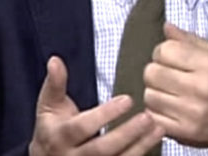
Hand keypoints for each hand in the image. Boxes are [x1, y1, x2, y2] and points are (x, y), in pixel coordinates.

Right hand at [29, 56, 164, 155]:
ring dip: (140, 145)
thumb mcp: (49, 105)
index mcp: (60, 137)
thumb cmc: (53, 126)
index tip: (127, 99)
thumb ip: (55, 83)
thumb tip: (55, 60)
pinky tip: (156, 138)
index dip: (105, 115)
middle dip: (126, 134)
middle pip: (102, 149)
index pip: (82, 127)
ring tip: (158, 127)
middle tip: (147, 117)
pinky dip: (141, 152)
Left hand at [143, 23, 207, 155]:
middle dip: (156, 69)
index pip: (165, 50)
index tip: (170, 55)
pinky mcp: (184, 133)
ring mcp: (191, 113)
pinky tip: (170, 105)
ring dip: (155, 91)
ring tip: (169, 90)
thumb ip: (190, 40)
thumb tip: (167, 27)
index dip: (163, 50)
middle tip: (167, 73)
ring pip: (149, 95)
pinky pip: (153, 116)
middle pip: (152, 72)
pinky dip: (157, 110)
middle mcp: (200, 88)